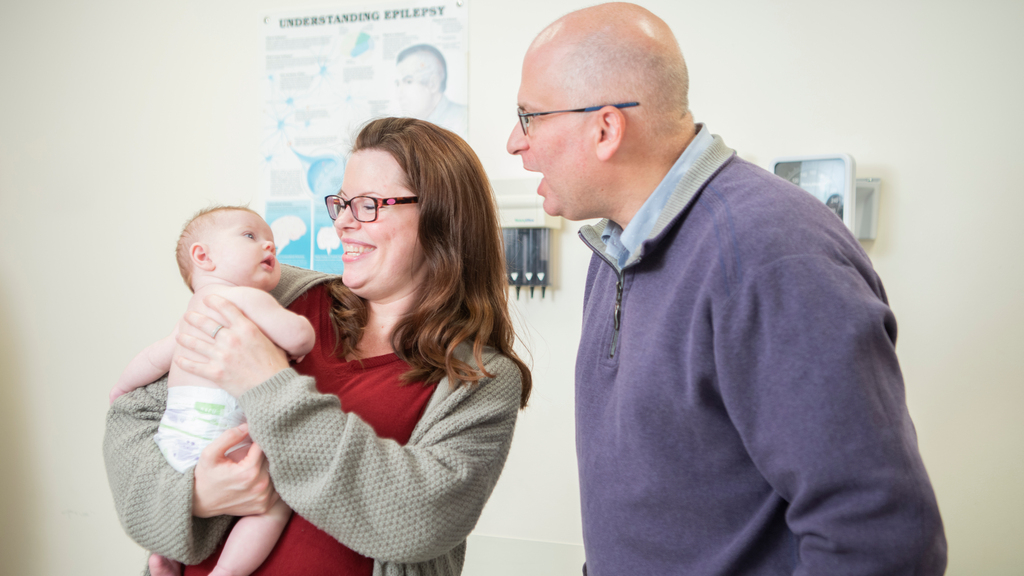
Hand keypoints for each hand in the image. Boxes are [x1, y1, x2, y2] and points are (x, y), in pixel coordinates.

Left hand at [175, 294, 289, 397]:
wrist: (272, 389)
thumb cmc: (275, 367)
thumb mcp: (272, 342)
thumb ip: (261, 334)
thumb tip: (258, 329)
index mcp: (247, 329)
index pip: (227, 308)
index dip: (214, 301)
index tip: (207, 299)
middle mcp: (231, 339)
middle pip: (206, 324)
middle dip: (194, 318)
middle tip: (188, 316)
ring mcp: (221, 356)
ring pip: (196, 343)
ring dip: (185, 339)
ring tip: (180, 336)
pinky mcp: (215, 373)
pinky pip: (194, 366)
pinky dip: (184, 362)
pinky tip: (178, 359)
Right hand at [192, 424, 279, 517]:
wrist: (200, 503)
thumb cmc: (205, 476)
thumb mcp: (210, 453)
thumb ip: (229, 437)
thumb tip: (248, 426)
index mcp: (248, 471)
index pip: (264, 447)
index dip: (260, 438)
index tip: (255, 435)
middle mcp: (260, 486)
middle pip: (272, 460)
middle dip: (266, 451)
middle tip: (257, 447)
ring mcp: (263, 498)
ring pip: (276, 473)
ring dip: (270, 466)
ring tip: (259, 461)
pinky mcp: (264, 506)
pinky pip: (277, 489)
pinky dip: (273, 481)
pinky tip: (262, 475)